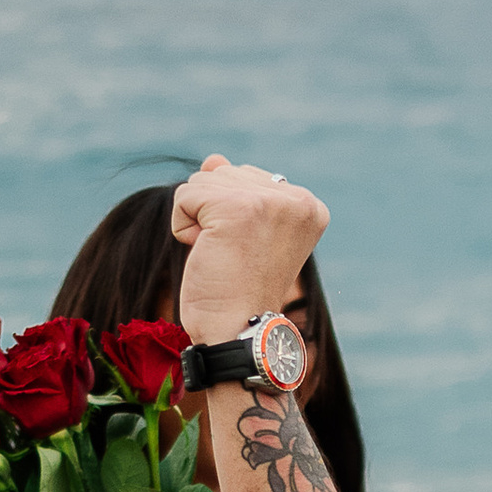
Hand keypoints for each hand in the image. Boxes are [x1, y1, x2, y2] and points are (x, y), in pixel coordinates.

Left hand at [169, 153, 329, 344]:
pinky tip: (205, 253)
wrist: (238, 332)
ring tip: (222, 256)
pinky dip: (183, 228)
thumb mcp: (244, 234)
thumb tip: (214, 159)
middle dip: (214, 215)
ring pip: (202, 182)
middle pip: (224, 175)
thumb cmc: (239, 291)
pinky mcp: (236, 208)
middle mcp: (296, 199)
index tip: (250, 253)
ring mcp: (268, 201)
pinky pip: (185, 195)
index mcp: (308, 205)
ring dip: (198, 222)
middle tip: (234, 257)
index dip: (233, 216)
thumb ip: (236, 191)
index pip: (246, 178)